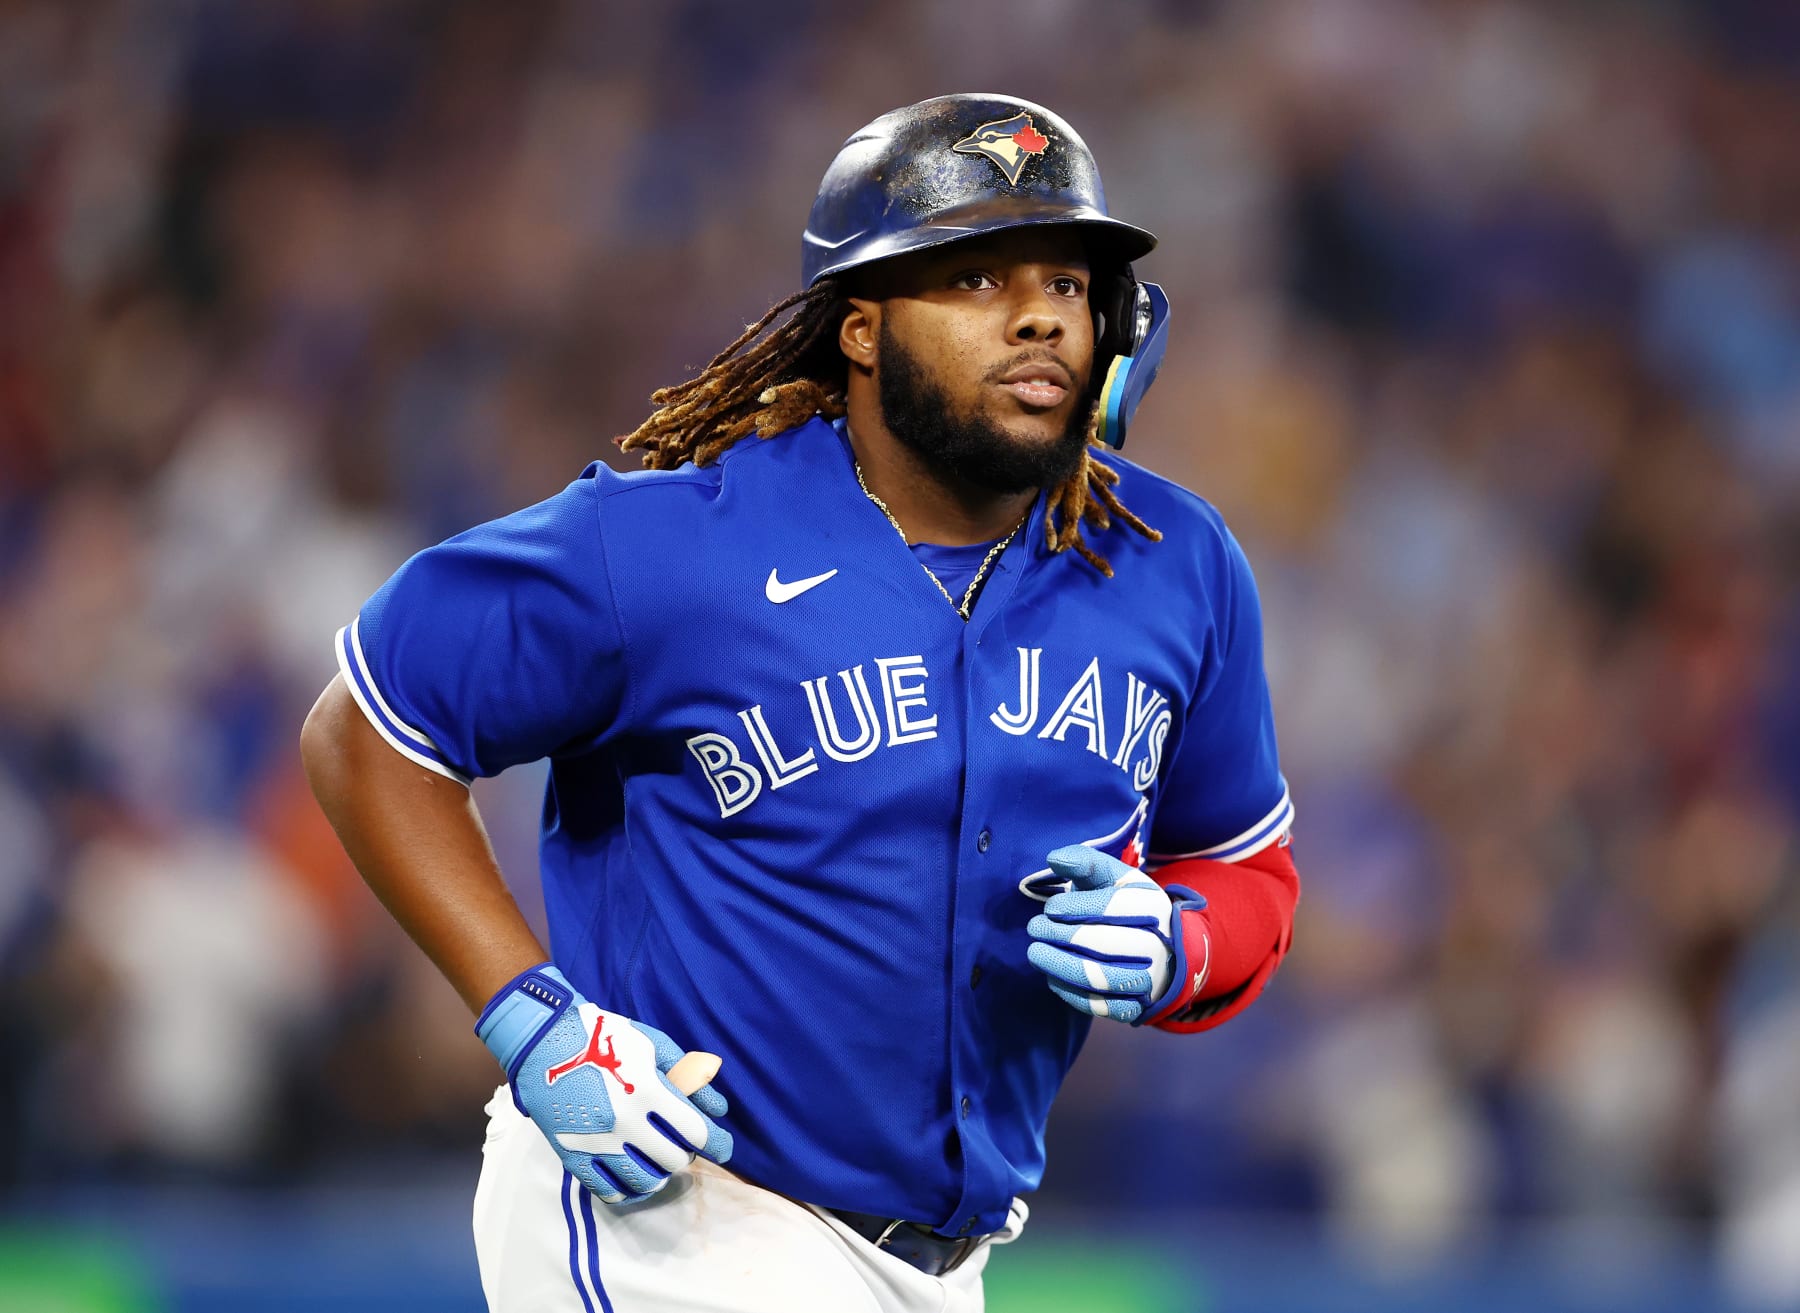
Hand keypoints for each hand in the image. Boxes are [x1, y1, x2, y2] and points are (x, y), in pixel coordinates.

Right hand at [476, 964, 731, 1202]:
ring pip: (644, 1181)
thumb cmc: (604, 1037)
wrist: (543, 1040)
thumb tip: (719, 1108)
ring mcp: (597, 1142)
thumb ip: (688, 1077)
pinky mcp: (572, 1155)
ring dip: (660, 1175)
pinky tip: (634, 1179)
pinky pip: (607, 1190)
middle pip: (673, 1159)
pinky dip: (628, 1190)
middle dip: (685, 1154)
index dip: (716, 1143)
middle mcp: (625, 1122)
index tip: (723, 1149)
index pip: (695, 1131)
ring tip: (660, 1163)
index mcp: (647, 1090)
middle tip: (682, 1145)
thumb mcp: (653, 1045)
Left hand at [1026, 846, 1205, 1024]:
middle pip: (1105, 944)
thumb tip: (1054, 859)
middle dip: (1061, 936)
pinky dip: (1071, 993)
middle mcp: (1158, 946)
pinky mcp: (1134, 1008)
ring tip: (1034, 952)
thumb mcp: (1111, 877)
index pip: (1111, 907)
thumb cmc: (1124, 905)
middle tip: (1034, 928)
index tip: (1050, 908)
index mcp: (1152, 907)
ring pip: (1102, 979)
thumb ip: (1085, 862)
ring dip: (1061, 966)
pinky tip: (1051, 977)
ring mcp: (1148, 981)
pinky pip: (1101, 1006)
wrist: (1160, 949)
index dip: (1075, 907)